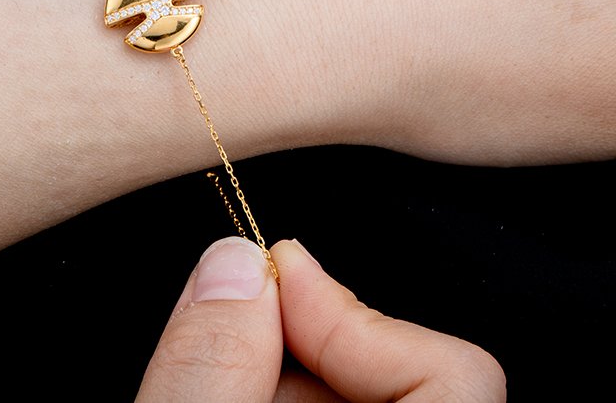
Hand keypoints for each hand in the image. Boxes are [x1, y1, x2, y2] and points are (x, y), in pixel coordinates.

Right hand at [137, 238, 504, 401]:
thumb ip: (208, 372)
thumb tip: (232, 266)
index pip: (449, 376)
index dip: (351, 316)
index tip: (271, 277)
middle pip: (392, 378)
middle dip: (295, 343)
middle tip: (217, 338)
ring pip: (356, 399)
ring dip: (276, 378)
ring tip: (206, 386)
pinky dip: (278, 400)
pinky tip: (226, 399)